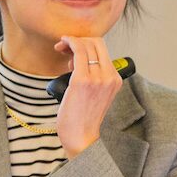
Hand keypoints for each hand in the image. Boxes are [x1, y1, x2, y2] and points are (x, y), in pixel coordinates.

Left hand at [53, 35, 122, 156]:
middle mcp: (109, 76)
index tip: (73, 50)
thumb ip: (92, 76)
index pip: (103, 49)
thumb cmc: (82, 118)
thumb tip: (76, 58)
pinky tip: (61, 45)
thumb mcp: (95, 94)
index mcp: (115, 79)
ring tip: (62, 53)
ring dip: (71, 42)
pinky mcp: (82, 80)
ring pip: (86, 44)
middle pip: (96, 42)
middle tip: (64, 47)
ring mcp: (97, 78)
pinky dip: (69, 43)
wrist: (81, 137)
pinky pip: (78, 51)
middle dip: (78, 39)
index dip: (87, 43)